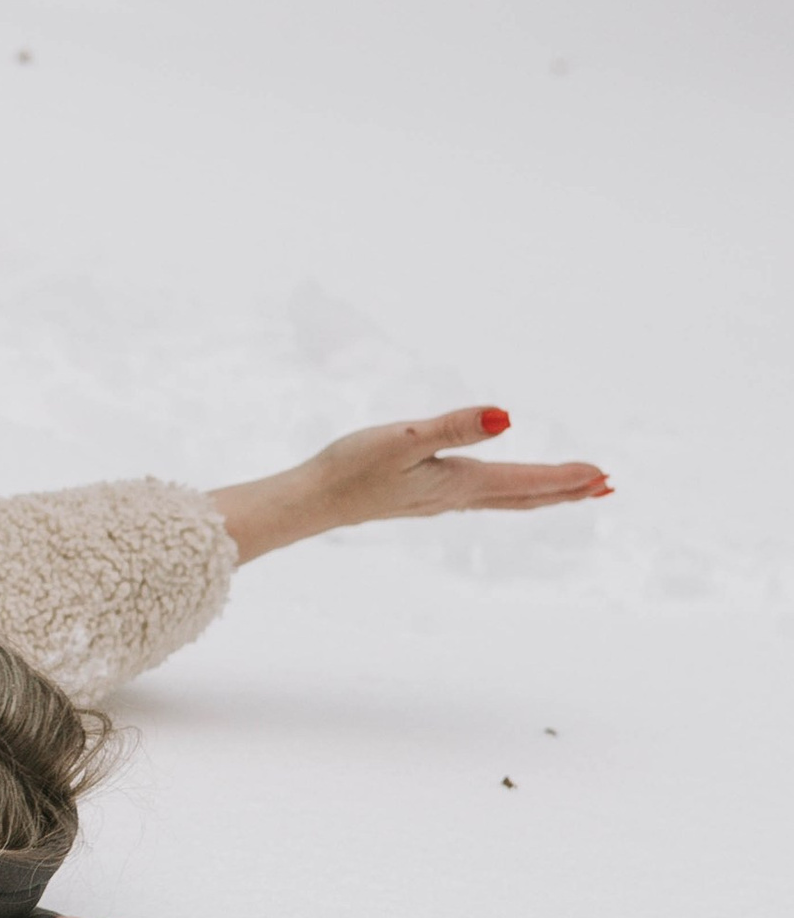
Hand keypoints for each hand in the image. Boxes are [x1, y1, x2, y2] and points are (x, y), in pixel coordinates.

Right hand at [210, 407, 608, 562]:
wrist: (313, 499)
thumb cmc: (352, 466)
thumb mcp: (405, 437)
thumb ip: (457, 426)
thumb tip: (509, 417)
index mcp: (459, 482)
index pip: (525, 482)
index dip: (565, 478)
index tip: (602, 475)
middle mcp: (456, 496)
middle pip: (524, 497)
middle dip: (565, 492)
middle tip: (605, 488)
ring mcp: (440, 501)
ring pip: (504, 499)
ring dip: (541, 495)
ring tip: (570, 491)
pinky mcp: (423, 498)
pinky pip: (482, 497)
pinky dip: (508, 494)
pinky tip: (499, 489)